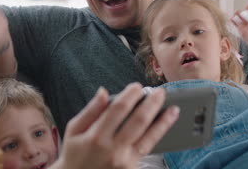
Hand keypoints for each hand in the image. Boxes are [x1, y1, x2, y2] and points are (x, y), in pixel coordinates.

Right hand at [51, 84, 178, 168]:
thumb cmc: (75, 154)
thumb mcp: (74, 130)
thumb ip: (90, 110)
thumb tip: (103, 91)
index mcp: (96, 136)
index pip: (118, 109)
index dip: (130, 95)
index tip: (137, 86)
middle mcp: (113, 149)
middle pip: (138, 121)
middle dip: (152, 104)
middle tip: (160, 92)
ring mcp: (125, 161)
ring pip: (149, 137)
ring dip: (163, 121)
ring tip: (173, 109)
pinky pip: (147, 149)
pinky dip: (157, 136)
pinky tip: (164, 126)